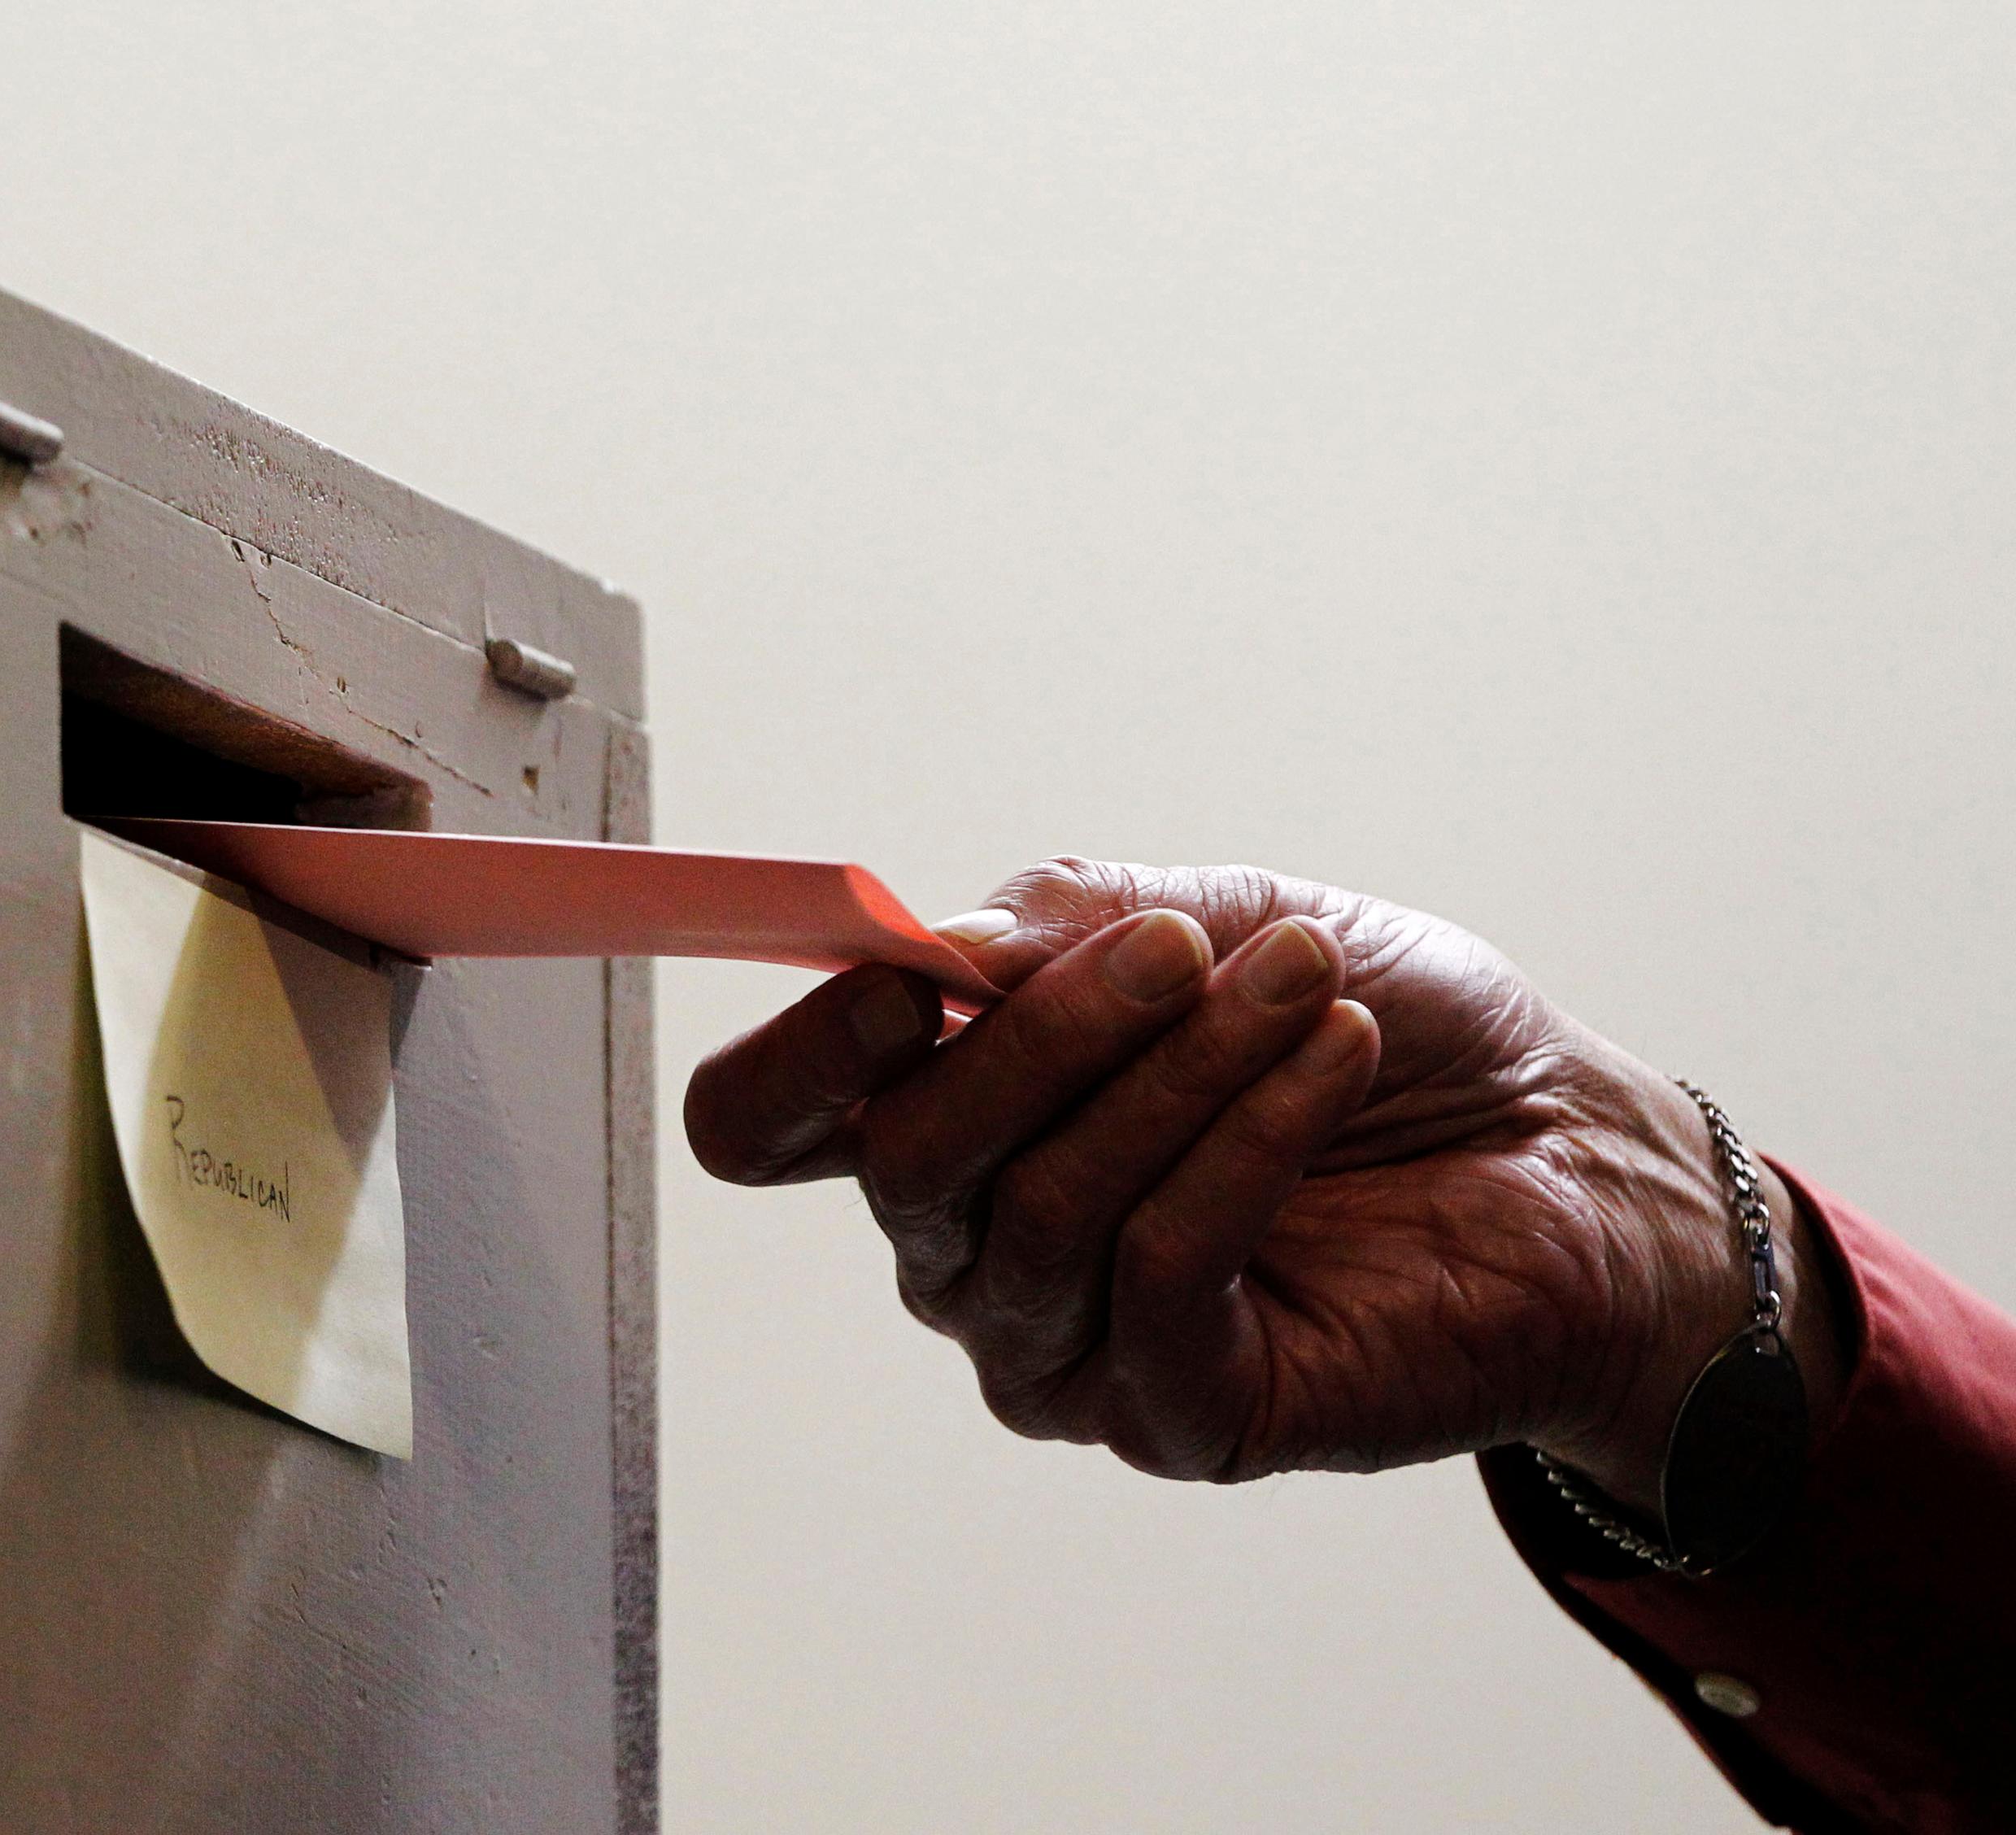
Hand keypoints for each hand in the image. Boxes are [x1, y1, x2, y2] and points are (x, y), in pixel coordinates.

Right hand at [683, 859, 1842, 1494]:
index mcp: (945, 1119)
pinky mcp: (1173, 1416)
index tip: (906, 973)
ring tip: (1304, 988)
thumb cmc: (1364, 1025)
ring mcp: (1061, 1350)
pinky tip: (1331, 1063)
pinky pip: (1160, 1273)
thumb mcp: (1219, 917)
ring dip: (1179, 1076)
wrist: (1566, 1147)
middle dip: (1045, 1033)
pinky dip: (1246, 1146)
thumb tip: (938, 947)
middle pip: (905, 1159)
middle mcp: (970, 1251)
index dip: (800, 1055)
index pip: (767, 1122)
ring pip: (1041, 1210)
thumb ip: (1067, 924)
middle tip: (1184, 947)